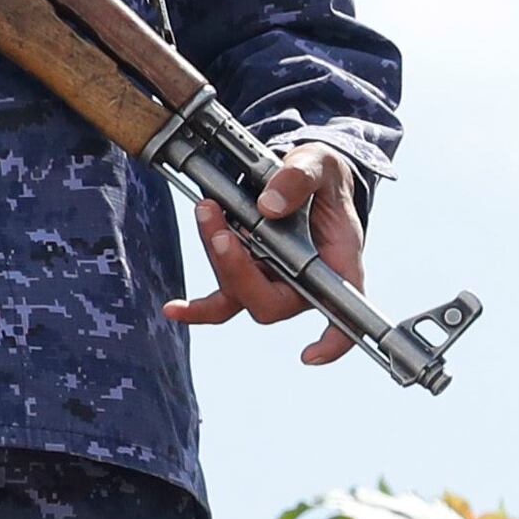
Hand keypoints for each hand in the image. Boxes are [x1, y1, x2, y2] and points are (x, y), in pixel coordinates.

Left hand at [167, 139, 368, 363]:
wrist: (304, 175)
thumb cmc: (322, 178)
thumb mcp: (318, 164)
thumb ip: (299, 180)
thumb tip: (269, 207)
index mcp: (339, 265)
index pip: (344, 313)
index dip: (331, 342)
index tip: (309, 354)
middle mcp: (304, 284)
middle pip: (269, 302)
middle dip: (239, 271)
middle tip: (223, 233)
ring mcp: (273, 283)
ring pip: (238, 292)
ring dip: (216, 254)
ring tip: (207, 211)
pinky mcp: (247, 276)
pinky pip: (220, 302)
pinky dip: (196, 307)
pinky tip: (174, 308)